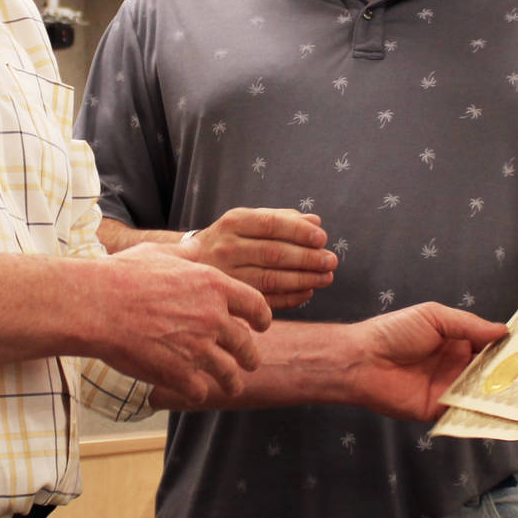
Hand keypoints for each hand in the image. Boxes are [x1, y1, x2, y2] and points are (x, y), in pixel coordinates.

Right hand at [92, 244, 272, 404]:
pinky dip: (198, 391)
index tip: (261, 326)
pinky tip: (192, 390)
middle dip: (250, 357)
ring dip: (232, 382)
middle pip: (246, 345)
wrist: (97, 305)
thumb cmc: (121, 275)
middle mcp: (212, 317)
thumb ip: (183, 252)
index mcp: (212, 285)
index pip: (256, 305)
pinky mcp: (180, 373)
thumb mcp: (158, 252)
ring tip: (232, 386)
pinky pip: (200, 390)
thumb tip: (195, 246)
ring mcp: (198, 348)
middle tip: (250, 363)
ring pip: (229, 374)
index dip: (262, 318)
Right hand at [180, 207, 336, 308]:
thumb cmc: (227, 239)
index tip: (323, 238)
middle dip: (308, 258)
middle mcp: (227, 247)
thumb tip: (315, 221)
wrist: (185, 264)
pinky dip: (290, 298)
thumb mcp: (246, 221)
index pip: (271, 224)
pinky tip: (307, 293)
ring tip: (326, 278)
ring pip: (271, 278)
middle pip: (274, 253)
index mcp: (233, 222)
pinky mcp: (229, 297)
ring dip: (304, 279)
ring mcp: (226, 274)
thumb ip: (280, 218)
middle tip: (331, 261)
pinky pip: (265, 299)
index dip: (299, 231)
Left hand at [347, 303, 510, 420]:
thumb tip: (504, 330)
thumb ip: (469, 326)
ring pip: (483, 394)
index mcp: (457, 341)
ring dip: (504, 395)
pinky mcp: (440, 410)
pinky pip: (466, 413)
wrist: (362, 360)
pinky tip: (504, 415)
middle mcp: (457, 366)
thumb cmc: (394, 332)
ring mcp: (450, 388)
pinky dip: (484, 415)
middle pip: (492, 372)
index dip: (511, 348)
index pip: (491, 346)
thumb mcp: (434, 317)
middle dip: (515, 374)